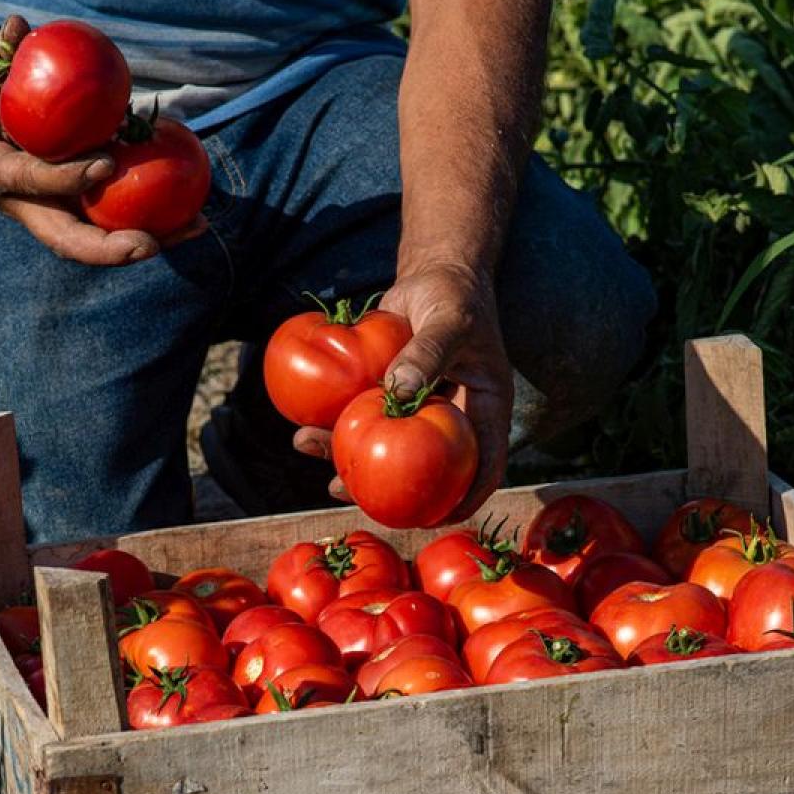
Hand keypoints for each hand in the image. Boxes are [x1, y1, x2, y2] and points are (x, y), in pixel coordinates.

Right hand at [0, 16, 205, 264]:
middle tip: (150, 244)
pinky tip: (190, 211)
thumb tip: (17, 27)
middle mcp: (20, 206)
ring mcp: (48, 212)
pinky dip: (148, 220)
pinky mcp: (69, 208)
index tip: (106, 165)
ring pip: (96, 239)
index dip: (67, 178)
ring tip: (193, 226)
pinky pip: (109, 220)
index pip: (31, 181)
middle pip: (66, 240)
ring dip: (145, 241)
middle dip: (108, 249)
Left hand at [294, 262, 513, 522]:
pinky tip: (307, 436)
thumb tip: (399, 392)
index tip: (438, 518)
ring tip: (324, 478)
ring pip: (390, 450)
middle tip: (361, 503)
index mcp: (485, 410)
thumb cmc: (452, 295)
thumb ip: (427, 352)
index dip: (467, 498)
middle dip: (396, 496)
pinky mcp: (389, 398)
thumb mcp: (448, 320)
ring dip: (355, 466)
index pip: (486, 465)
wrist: (431, 275)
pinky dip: (338, 432)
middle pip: (431, 470)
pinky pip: (365, 422)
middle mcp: (453, 418)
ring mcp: (419, 412)